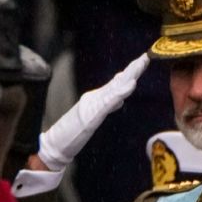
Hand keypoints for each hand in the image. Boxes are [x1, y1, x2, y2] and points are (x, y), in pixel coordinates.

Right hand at [36, 53, 149, 171]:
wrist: (55, 144)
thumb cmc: (72, 134)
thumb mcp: (93, 118)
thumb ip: (105, 107)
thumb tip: (120, 101)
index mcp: (96, 99)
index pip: (116, 84)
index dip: (129, 72)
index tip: (142, 61)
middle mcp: (95, 98)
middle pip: (117, 82)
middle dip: (132, 70)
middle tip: (145, 57)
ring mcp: (93, 105)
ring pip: (115, 88)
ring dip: (128, 76)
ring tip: (140, 65)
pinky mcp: (92, 115)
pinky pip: (109, 102)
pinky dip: (120, 93)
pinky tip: (130, 86)